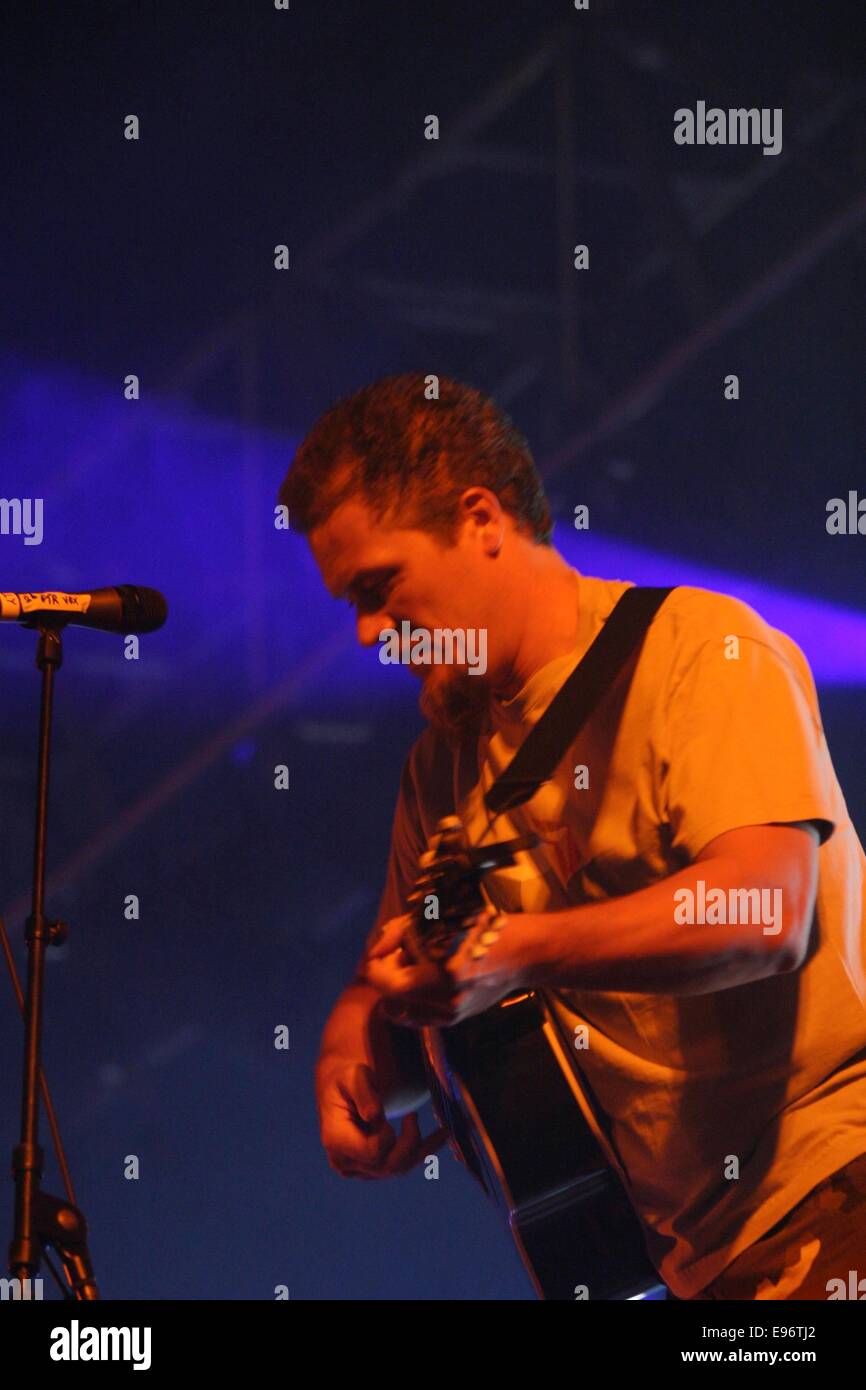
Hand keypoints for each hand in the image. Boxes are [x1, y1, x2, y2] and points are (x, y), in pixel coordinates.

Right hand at [317, 1059, 446, 1178]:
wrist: (340, 1089)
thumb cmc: (347, 1079)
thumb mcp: (354, 1076)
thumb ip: (364, 1094)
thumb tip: (375, 1117)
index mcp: (335, 1140)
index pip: (372, 1151)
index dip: (387, 1135)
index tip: (390, 1113)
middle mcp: (345, 1161)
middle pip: (387, 1165)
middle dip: (409, 1142)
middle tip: (413, 1113)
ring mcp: (360, 1169)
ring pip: (398, 1169)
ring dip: (421, 1148)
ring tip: (440, 1128)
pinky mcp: (373, 1168)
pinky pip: (403, 1165)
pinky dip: (424, 1151)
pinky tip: (442, 1135)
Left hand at [362, 906, 526, 1026]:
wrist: (524, 954)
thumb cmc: (487, 929)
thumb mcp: (444, 919)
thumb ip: (403, 932)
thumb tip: (377, 948)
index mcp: (445, 975)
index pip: (389, 983)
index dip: (376, 966)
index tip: (379, 950)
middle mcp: (447, 1002)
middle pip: (393, 995)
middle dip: (388, 972)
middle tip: (399, 951)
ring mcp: (451, 1015)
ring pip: (402, 1007)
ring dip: (398, 986)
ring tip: (414, 964)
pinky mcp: (455, 1020)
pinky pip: (417, 1016)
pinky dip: (409, 999)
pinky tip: (420, 979)